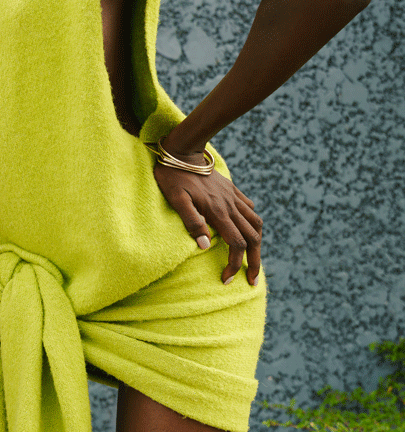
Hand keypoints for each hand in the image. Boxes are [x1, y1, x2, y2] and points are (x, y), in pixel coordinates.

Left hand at [152, 158, 261, 285]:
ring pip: (256, 223)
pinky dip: (253, 222)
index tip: (227, 279)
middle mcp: (230, 206)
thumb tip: (205, 246)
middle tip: (252, 281)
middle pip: (253, 238)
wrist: (182, 151)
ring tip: (254, 259)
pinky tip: (248, 230)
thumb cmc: (174, 176)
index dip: (235, 265)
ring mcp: (233, 197)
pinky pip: (249, 208)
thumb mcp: (176, 200)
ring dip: (258, 244)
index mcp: (218, 211)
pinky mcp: (232, 190)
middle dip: (254, 262)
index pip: (236, 244)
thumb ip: (191, 221)